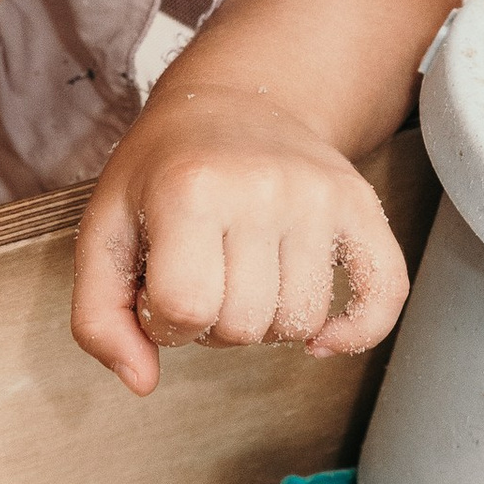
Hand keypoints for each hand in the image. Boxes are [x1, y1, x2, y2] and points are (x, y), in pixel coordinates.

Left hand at [70, 83, 411, 397]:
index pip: (185, 309)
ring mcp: (318, 195)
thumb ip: (99, 318)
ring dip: (265, 324)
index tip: (158, 293)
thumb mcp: (103, 233)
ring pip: (300, 321)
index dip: (164, 322)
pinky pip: (384, 294)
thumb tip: (141, 382)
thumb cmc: (162, 174)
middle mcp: (262, 187)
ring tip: (243, 279)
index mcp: (190, 188)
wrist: (234, 101)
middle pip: (243, 324)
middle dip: (213, 323)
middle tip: (202, 278)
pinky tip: (322, 340)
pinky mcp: (360, 204)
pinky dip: (356, 332)